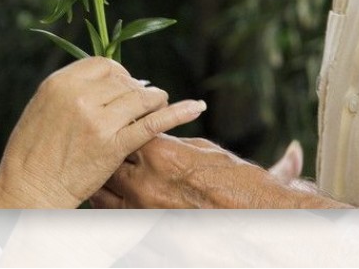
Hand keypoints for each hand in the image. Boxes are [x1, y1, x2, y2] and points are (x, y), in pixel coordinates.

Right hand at [0, 57, 205, 208]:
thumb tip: (103, 82)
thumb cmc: (32, 152)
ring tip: (160, 105)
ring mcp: (97, 120)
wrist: (28, 189)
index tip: (123, 86)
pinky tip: (196, 107)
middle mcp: (79, 96)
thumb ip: (71, 91)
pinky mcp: (113, 146)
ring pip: (141, 98)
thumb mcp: (42, 107)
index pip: (104, 64)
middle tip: (142, 102)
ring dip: (154, 100)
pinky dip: (177, 113)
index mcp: (60, 83)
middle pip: (124, 80)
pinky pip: (151, 123)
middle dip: (136, 90)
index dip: (119, 74)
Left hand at [91, 135, 349, 208]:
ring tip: (108, 178)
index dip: (120, 129)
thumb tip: (151, 132)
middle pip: (106, 162)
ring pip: (102, 194)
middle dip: (106, 156)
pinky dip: (112, 208)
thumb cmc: (233, 179)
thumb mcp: (200, 149)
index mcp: (160, 155)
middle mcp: (147, 183)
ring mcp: (145, 211)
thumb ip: (169, 141)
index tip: (121, 127)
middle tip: (107, 151)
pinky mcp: (148, 230)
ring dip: (104, 184)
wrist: (256, 214)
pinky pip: (115, 217)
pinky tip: (117, 201)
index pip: (122, 132)